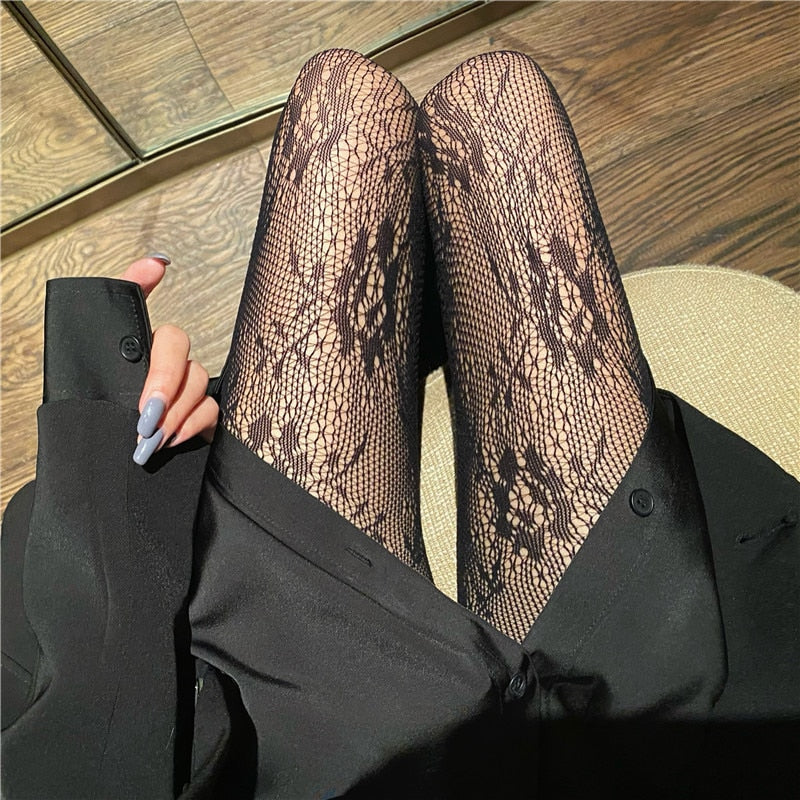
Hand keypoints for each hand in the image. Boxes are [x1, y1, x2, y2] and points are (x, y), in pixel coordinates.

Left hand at [121, 255, 218, 465]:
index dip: (146, 281)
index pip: (136, 297)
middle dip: (163, 381)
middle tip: (145, 413)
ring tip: (151, 436)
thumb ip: (115, 327)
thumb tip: (154, 264)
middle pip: (178, 347)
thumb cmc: (100, 416)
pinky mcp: (201, 417)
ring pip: (197, 381)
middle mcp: (166, 361)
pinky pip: (211, 411)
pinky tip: (171, 438)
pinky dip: (192, 425)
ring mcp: (187, 389)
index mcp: (138, 347)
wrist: (102, 462)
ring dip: (175, 411)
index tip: (153, 269)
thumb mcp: (92, 370)